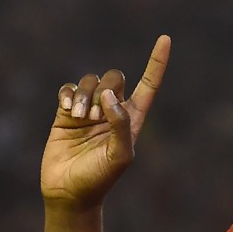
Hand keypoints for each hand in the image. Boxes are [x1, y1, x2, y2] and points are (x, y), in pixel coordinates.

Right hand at [40, 36, 169, 209]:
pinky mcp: (66, 113)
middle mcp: (113, 111)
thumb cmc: (100, 178)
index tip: (165, 38)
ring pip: (89, 81)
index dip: (157, 62)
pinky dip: (67, 95)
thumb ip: (121, 124)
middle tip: (94, 116)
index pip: (149, 85)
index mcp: (133, 119)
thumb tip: (110, 95)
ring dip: (83, 96)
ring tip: (78, 118)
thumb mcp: (120, 155)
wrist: (70, 192)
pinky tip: (66, 110)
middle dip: (104, 89)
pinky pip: (68, 89)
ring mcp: (89, 111)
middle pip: (115, 78)